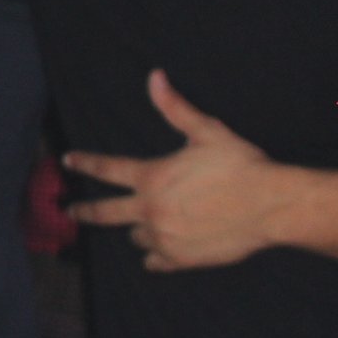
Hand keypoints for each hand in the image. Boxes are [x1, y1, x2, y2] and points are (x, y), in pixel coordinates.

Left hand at [62, 70, 283, 270]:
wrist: (270, 205)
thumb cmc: (240, 165)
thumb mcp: (206, 131)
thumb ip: (175, 108)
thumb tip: (154, 76)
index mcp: (152, 177)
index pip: (106, 168)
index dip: (84, 162)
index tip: (67, 160)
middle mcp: (150, 209)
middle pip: (103, 213)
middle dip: (84, 211)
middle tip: (71, 211)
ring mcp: (163, 237)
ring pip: (135, 236)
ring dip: (137, 228)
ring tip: (144, 223)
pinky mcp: (180, 259)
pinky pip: (154, 261)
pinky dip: (155, 255)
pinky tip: (158, 251)